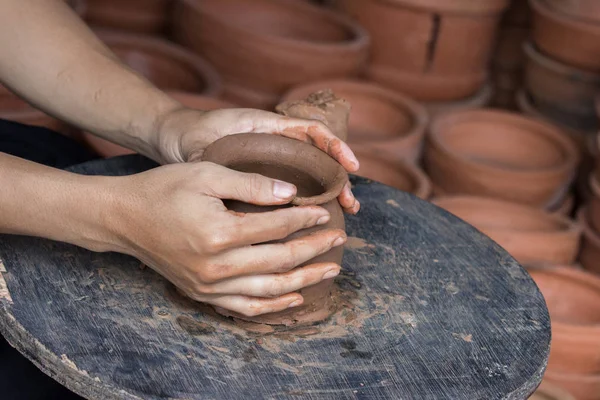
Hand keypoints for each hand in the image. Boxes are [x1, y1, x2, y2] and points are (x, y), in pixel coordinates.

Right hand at [108, 161, 346, 316]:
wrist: (125, 218)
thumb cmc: (164, 189)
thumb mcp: (207, 174)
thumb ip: (251, 184)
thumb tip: (291, 193)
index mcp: (220, 233)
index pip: (277, 227)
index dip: (306, 218)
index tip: (325, 211)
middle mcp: (217, 266)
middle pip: (281, 261)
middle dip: (315, 249)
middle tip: (340, 239)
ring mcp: (209, 285)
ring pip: (270, 290)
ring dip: (305, 280)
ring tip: (330, 269)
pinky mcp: (202, 294)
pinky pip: (245, 307)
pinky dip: (274, 305)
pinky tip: (295, 297)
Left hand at [153, 107, 359, 213]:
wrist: (174, 138)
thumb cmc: (191, 135)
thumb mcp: (205, 151)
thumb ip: (225, 164)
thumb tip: (265, 190)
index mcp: (267, 126)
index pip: (312, 130)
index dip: (335, 145)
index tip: (351, 165)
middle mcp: (275, 141)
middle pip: (318, 157)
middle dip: (339, 178)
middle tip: (352, 203)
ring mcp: (271, 160)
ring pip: (309, 175)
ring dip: (328, 192)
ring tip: (344, 214)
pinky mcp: (264, 177)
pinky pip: (293, 188)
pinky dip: (308, 201)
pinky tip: (313, 221)